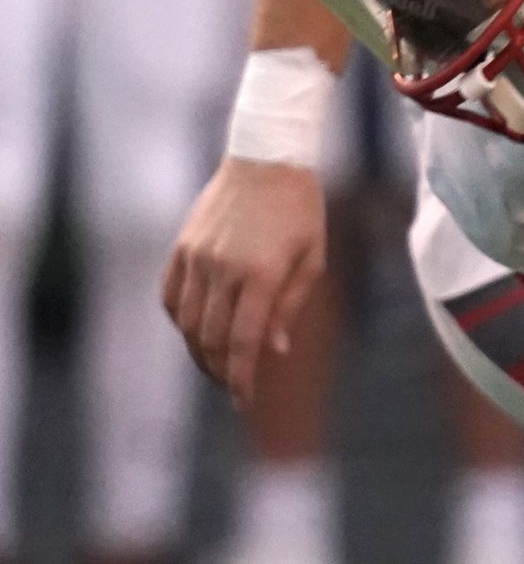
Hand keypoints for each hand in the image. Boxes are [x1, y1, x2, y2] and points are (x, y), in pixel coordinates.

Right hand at [160, 158, 327, 405]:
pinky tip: (196, 333)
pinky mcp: (181, 247)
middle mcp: (224, 269)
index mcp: (262, 274)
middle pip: (211, 340)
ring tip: (218, 366)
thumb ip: (290, 307)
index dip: (243, 379)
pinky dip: (181, 323)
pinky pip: (171, 298)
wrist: (267, 158)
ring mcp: (197, 257)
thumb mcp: (312, 258)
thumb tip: (272, 351)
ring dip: (200, 353)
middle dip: (222, 372)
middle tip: (235, 388)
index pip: (244, 342)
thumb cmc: (300, 211)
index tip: (245, 404)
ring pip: (187, 324)